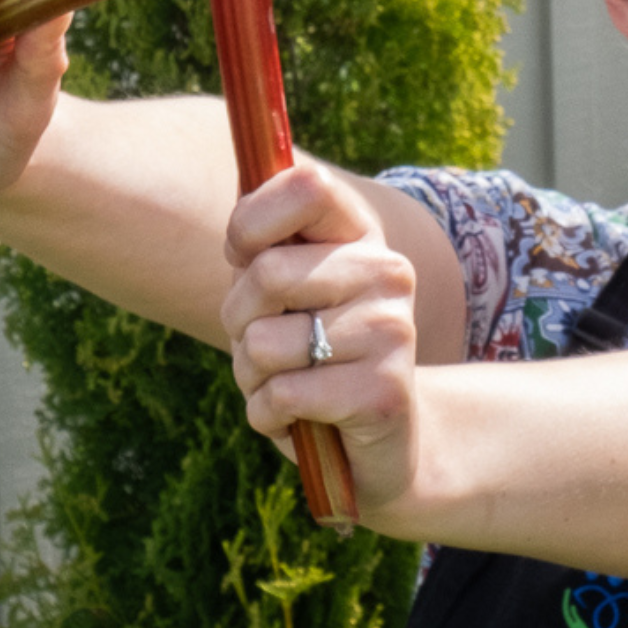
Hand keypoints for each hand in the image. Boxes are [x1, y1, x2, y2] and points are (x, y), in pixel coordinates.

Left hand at [222, 164, 422, 513]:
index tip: (245, 257)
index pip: (307, 185)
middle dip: (240, 320)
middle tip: (270, 343)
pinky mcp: (383, 391)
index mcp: (361, 234)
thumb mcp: (280, 291)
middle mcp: (387, 271)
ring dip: (253, 375)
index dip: (252, 221)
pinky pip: (280, 396)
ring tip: (289, 382)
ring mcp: (391, 330)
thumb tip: (235, 214)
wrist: (382, 442)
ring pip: (262, 343)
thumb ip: (260, 247)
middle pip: (267, 274)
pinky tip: (301, 418)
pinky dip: (269, 415)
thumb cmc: (310, 354)